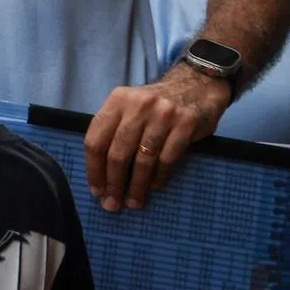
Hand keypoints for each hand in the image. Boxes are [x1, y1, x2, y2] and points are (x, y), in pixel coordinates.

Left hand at [83, 64, 230, 211]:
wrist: (195, 85)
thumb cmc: (155, 104)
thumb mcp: (129, 106)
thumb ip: (114, 128)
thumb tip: (100, 171)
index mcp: (117, 100)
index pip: (96, 138)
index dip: (93, 168)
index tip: (96, 189)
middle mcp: (137, 105)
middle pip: (118, 153)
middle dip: (113, 183)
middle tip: (112, 204)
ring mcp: (163, 114)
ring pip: (142, 160)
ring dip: (136, 187)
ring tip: (133, 203)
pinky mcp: (185, 124)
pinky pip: (167, 160)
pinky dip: (158, 178)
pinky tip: (154, 187)